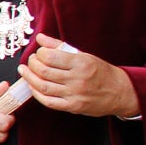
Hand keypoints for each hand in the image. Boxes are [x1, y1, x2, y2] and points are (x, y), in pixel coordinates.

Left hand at [17, 33, 138, 117]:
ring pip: (43, 86)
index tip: (39, 52)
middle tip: (30, 61)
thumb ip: (59, 46)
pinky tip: (32, 86)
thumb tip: (40, 37)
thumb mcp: (83, 55)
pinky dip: (36, 93)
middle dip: (32, 64)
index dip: (39, 54)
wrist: (120, 92)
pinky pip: (48, 101)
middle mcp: (78, 79)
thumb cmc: (100, 72)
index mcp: (81, 63)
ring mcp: (75, 94)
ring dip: (29, 78)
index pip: (51, 57)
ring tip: (25, 71)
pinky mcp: (73, 106)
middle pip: (44, 71)